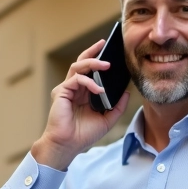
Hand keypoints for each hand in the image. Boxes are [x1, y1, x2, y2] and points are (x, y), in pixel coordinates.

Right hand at [31, 40, 130, 169]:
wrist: (68, 145)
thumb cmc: (83, 134)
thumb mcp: (107, 119)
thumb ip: (117, 106)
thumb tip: (127, 93)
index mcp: (83, 93)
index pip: (91, 71)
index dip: (99, 60)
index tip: (112, 52)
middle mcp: (74, 88)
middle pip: (82, 62)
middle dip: (92, 52)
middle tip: (104, 43)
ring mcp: (66, 89)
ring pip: (77, 67)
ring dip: (92, 62)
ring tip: (107, 64)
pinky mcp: (60, 92)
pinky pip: (76, 80)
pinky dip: (89, 82)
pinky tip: (99, 90)